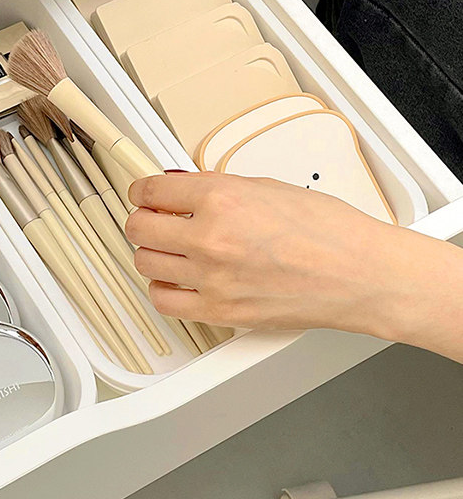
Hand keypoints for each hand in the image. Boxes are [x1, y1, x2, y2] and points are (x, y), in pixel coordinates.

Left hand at [126, 172, 462, 355]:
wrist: (358, 274)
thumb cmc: (329, 232)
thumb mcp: (269, 187)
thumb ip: (219, 187)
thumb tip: (185, 186)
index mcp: (222, 198)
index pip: (152, 192)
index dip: (142, 192)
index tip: (144, 195)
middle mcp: (210, 237)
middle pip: (139, 229)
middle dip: (143, 221)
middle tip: (154, 220)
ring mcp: (212, 278)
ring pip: (146, 264)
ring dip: (152, 254)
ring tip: (169, 250)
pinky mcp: (219, 311)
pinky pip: (164, 301)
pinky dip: (163, 289)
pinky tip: (176, 281)